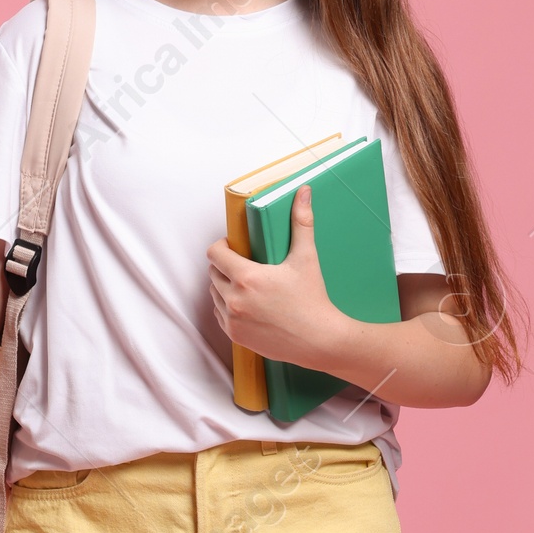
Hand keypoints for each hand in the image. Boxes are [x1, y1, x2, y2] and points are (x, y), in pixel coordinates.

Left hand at [207, 185, 343, 371]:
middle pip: (213, 273)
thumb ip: (301, 222)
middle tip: (243, 265)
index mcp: (247, 278)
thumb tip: (303, 191)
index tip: (234, 247)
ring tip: (245, 285)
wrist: (320, 341)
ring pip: (214, 294)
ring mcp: (233, 320)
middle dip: (224, 266)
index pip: (214, 254)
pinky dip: (228, 307)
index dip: (222, 246)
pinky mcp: (236, 336)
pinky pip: (220, 315)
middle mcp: (234, 299)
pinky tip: (246, 304)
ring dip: (224, 286)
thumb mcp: (306, 258)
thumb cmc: (313, 300)